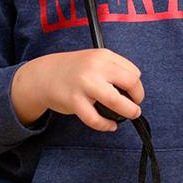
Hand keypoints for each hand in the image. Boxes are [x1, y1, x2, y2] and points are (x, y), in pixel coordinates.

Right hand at [10, 49, 143, 131]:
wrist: (44, 75)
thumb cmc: (74, 70)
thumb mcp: (95, 60)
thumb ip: (113, 69)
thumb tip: (134, 90)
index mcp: (104, 56)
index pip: (133, 71)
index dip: (137, 86)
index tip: (134, 93)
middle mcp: (96, 67)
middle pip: (130, 83)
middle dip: (138, 97)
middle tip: (135, 106)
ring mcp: (85, 84)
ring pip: (116, 101)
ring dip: (129, 111)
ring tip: (131, 115)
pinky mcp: (74, 101)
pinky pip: (95, 119)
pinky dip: (107, 125)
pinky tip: (110, 125)